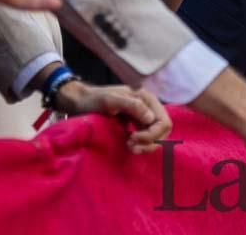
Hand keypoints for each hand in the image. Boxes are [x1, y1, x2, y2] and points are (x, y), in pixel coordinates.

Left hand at [53, 82, 171, 153]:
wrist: (81, 101)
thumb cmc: (94, 99)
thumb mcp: (110, 101)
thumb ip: (132, 106)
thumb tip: (151, 119)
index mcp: (147, 98)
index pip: (163, 122)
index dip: (152, 135)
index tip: (132, 139)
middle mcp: (149, 107)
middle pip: (163, 130)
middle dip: (150, 141)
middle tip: (130, 146)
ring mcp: (144, 116)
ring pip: (158, 136)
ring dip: (147, 145)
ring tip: (129, 146)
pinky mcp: (137, 124)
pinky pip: (148, 138)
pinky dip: (142, 144)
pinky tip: (129, 145)